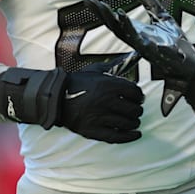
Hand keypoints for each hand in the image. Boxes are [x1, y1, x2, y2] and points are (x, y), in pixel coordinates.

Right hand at [0, 53, 144, 143]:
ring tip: (133, 121)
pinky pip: (117, 136)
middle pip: (134, 109)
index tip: (138, 98)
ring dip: (134, 122)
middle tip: (135, 110)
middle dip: (137, 110)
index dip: (139, 96)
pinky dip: (129, 137)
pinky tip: (136, 134)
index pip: (135, 92)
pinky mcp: (93, 131)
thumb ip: (113, 66)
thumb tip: (132, 56)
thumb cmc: (77, 83)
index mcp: (108, 85)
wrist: (55, 98)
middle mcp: (106, 101)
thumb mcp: (95, 71)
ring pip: (128, 123)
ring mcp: (100, 117)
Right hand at [84, 0, 194, 115]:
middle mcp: (137, 41)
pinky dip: (134, 31)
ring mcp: (146, 47)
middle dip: (103, 15)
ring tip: (108, 9)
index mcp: (137, 33)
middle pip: (115, 27)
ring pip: (127, 34)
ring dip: (117, 22)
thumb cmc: (175, 45)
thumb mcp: (163, 19)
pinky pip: (143, 42)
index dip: (102, 11)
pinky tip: (128, 20)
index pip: (116, 21)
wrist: (189, 67)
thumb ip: (152, 4)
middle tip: (90, 1)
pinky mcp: (157, 52)